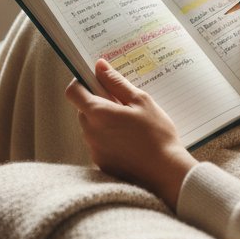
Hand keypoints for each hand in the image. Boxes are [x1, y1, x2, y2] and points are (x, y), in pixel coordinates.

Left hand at [65, 59, 196, 209]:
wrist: (166, 172)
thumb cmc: (157, 134)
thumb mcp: (140, 100)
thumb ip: (116, 82)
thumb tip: (99, 66)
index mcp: (98, 114)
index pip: (73, 92)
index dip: (82, 82)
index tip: (97, 81)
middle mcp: (90, 132)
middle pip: (83, 109)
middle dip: (98, 102)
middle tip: (123, 103)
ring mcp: (94, 150)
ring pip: (92, 126)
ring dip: (104, 121)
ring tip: (130, 124)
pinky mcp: (101, 163)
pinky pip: (99, 143)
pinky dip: (109, 138)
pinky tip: (130, 141)